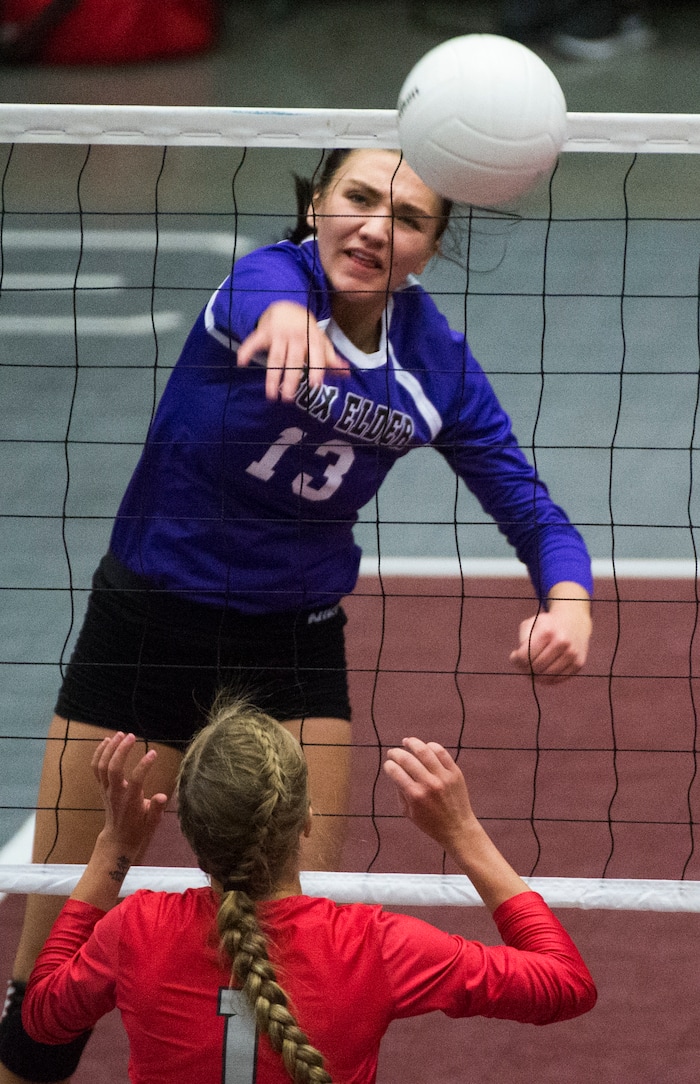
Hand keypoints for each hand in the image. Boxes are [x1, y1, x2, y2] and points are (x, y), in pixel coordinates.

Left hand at [92, 732, 167, 858]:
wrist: (118, 839)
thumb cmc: (139, 829)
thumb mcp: (152, 823)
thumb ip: (157, 809)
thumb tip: (163, 796)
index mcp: (130, 801)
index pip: (136, 780)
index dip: (144, 765)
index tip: (154, 752)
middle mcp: (115, 793)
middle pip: (113, 769)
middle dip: (121, 751)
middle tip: (132, 736)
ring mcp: (105, 789)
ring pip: (102, 766)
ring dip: (109, 748)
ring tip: (120, 734)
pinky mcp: (101, 787)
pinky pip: (96, 768)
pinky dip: (99, 753)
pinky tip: (107, 741)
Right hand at [237, 301, 348, 401]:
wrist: (287, 306)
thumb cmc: (306, 330)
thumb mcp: (320, 341)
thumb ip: (331, 358)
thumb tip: (348, 373)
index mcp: (313, 338)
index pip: (316, 355)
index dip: (317, 369)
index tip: (315, 385)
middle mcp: (297, 336)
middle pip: (294, 360)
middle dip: (291, 379)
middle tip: (288, 399)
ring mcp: (279, 334)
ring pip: (275, 357)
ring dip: (272, 377)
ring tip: (271, 395)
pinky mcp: (264, 332)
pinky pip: (254, 341)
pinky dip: (247, 350)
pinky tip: (241, 363)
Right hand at [384, 738, 475, 852]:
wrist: (457, 828)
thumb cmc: (430, 823)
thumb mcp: (408, 812)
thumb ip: (400, 791)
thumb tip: (395, 771)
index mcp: (415, 795)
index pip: (395, 772)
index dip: (388, 766)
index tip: (388, 765)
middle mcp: (429, 784)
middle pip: (407, 759)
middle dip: (395, 753)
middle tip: (392, 753)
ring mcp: (443, 776)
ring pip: (424, 751)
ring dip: (412, 743)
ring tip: (406, 741)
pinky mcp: (455, 772)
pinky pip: (442, 752)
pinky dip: (431, 746)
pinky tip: (425, 747)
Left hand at [510, 582, 591, 684]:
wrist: (574, 622)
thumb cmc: (547, 625)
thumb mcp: (531, 624)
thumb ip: (522, 640)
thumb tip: (517, 659)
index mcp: (547, 632)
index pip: (525, 656)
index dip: (516, 660)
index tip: (515, 656)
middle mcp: (562, 642)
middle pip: (536, 667)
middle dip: (526, 669)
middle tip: (523, 665)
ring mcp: (572, 654)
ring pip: (547, 677)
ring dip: (536, 677)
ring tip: (532, 670)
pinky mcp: (579, 663)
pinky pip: (558, 679)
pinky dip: (548, 680)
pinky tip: (543, 673)